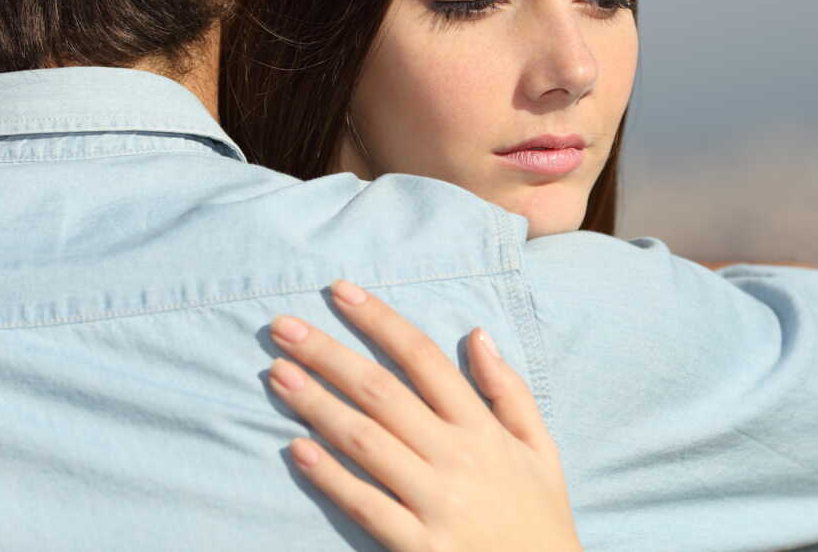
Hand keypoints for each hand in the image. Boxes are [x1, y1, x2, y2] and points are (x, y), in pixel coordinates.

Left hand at [267, 279, 581, 551]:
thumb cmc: (539, 515)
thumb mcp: (540, 447)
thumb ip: (509, 390)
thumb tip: (478, 333)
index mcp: (482, 427)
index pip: (423, 358)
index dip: (379, 320)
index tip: (340, 291)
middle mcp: (456, 456)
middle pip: (382, 391)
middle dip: (328, 353)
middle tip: (282, 327)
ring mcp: (435, 502)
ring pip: (366, 440)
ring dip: (317, 404)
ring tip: (277, 374)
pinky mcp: (418, 546)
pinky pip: (366, 505)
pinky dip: (331, 477)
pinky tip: (296, 450)